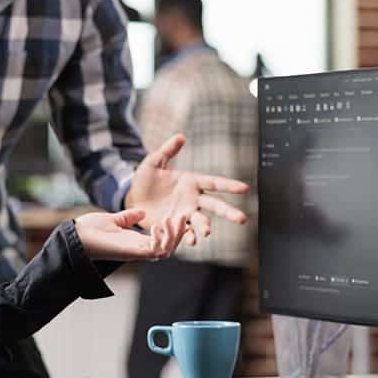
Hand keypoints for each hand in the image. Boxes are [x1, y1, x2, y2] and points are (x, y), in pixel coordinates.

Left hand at [75, 209, 187, 260]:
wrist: (74, 236)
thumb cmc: (89, 230)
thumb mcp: (113, 219)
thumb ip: (128, 217)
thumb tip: (141, 212)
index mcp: (137, 242)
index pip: (162, 240)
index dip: (173, 230)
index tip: (178, 215)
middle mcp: (139, 249)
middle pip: (169, 247)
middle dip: (179, 233)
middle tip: (183, 216)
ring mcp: (135, 252)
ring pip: (166, 251)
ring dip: (173, 236)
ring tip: (173, 219)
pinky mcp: (131, 253)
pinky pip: (154, 253)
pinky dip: (160, 241)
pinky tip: (158, 226)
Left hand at [126, 133, 248, 246]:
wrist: (132, 198)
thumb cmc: (145, 179)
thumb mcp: (154, 162)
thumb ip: (168, 150)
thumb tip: (181, 136)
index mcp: (192, 182)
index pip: (215, 183)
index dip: (229, 186)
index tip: (245, 188)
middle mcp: (193, 199)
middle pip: (215, 205)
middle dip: (228, 212)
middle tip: (242, 219)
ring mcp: (185, 214)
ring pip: (201, 221)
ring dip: (205, 226)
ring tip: (207, 232)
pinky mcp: (175, 225)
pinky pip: (184, 232)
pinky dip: (188, 237)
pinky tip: (192, 241)